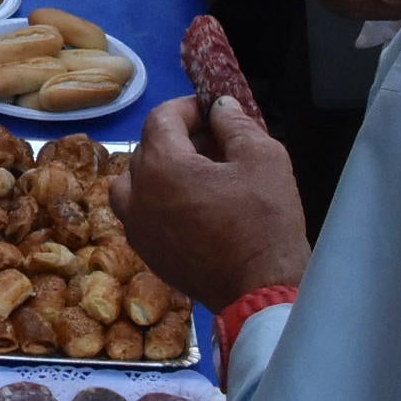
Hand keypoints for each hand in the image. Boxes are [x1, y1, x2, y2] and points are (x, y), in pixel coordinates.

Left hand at [108, 96, 306, 311]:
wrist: (259, 293)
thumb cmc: (265, 223)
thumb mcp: (263, 159)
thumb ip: (236, 124)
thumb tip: (220, 107)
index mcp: (161, 166)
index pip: (162, 118)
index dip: (189, 107)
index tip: (214, 111)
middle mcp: (137, 194)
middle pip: (148, 147)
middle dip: (180, 137)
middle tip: (217, 143)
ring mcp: (137, 227)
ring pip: (135, 182)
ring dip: (162, 169)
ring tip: (198, 175)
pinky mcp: (146, 252)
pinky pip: (142, 212)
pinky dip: (159, 200)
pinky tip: (194, 207)